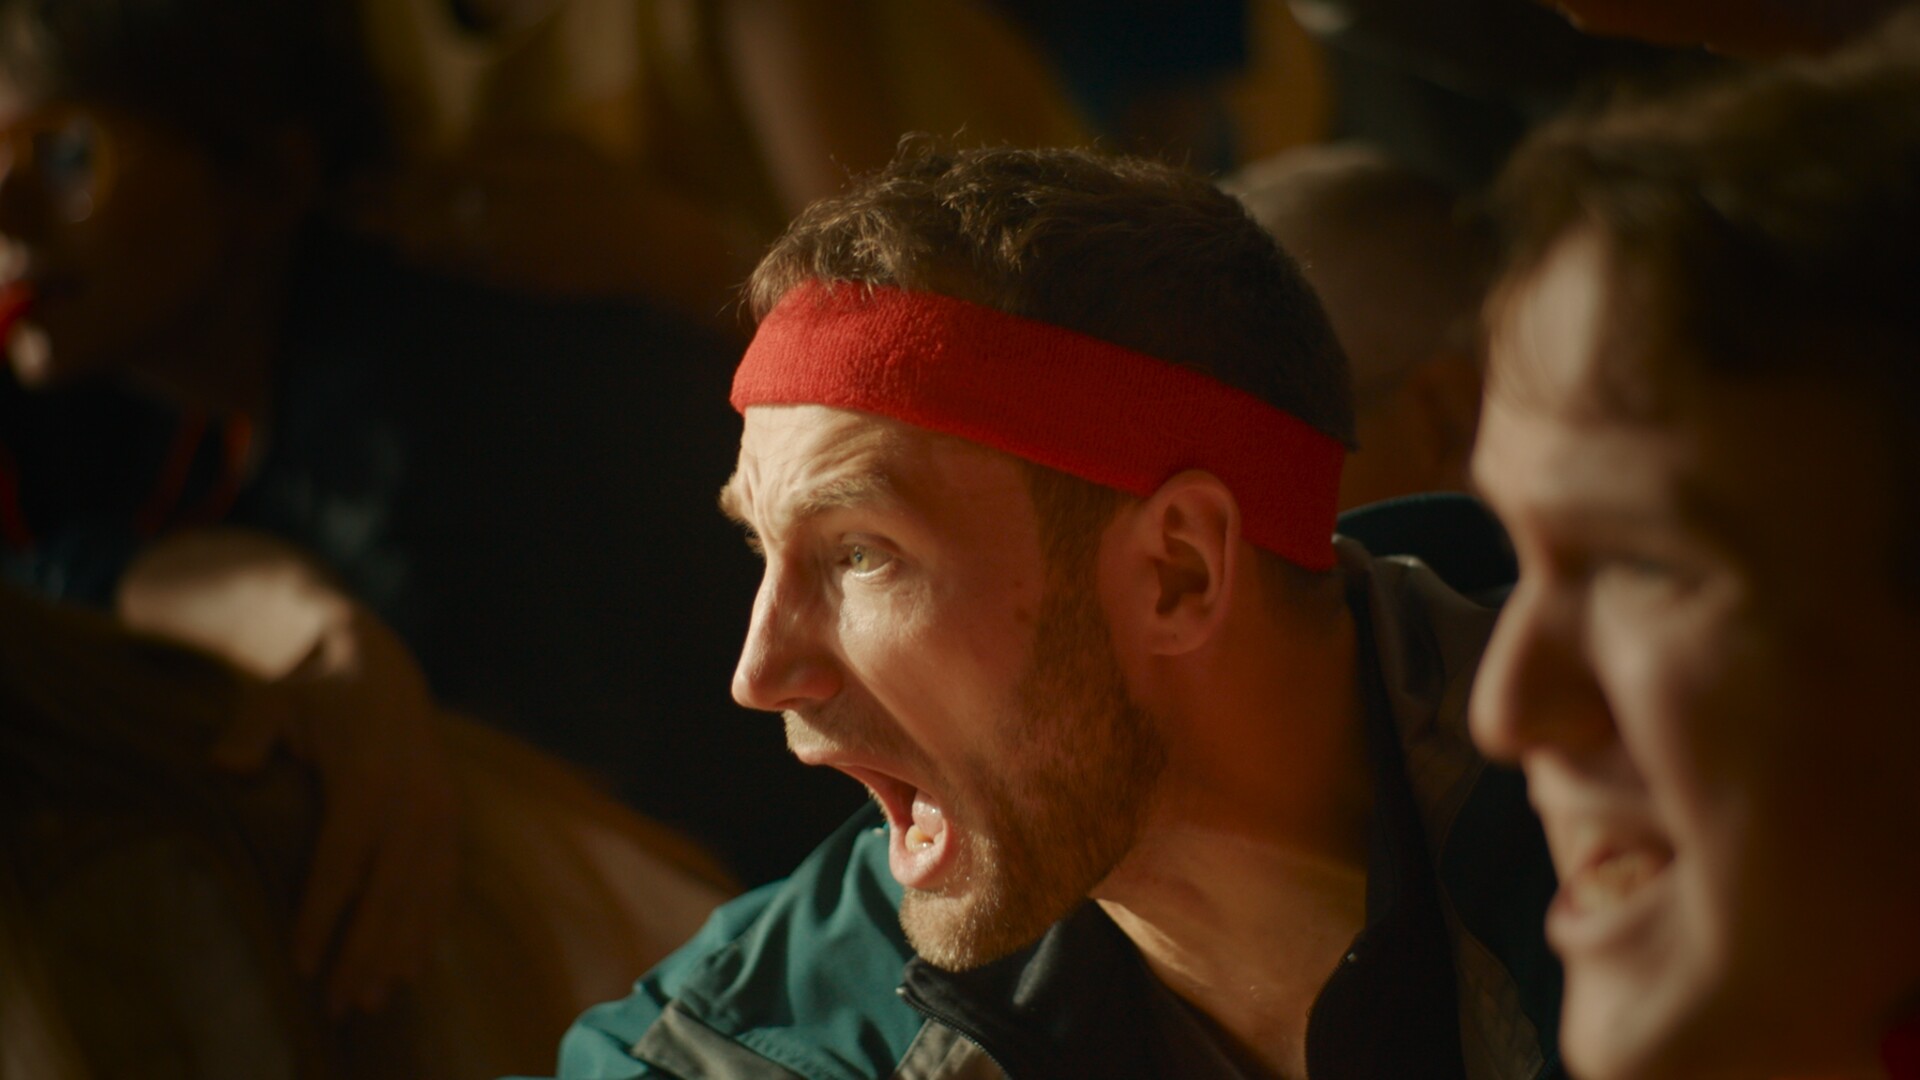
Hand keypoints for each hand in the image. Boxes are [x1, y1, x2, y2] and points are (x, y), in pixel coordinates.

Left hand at [213, 606, 461, 1016]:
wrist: (382, 669)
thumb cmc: (313, 694)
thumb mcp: (271, 702)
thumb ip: (247, 733)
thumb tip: (223, 765)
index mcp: (369, 776)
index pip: (343, 861)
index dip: (323, 915)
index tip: (302, 964)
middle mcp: (413, 799)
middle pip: (387, 891)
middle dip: (363, 953)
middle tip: (338, 1006)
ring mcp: (439, 810)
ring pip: (421, 895)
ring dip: (398, 951)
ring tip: (372, 1000)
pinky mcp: (452, 818)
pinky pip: (444, 883)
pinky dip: (429, 927)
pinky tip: (411, 968)